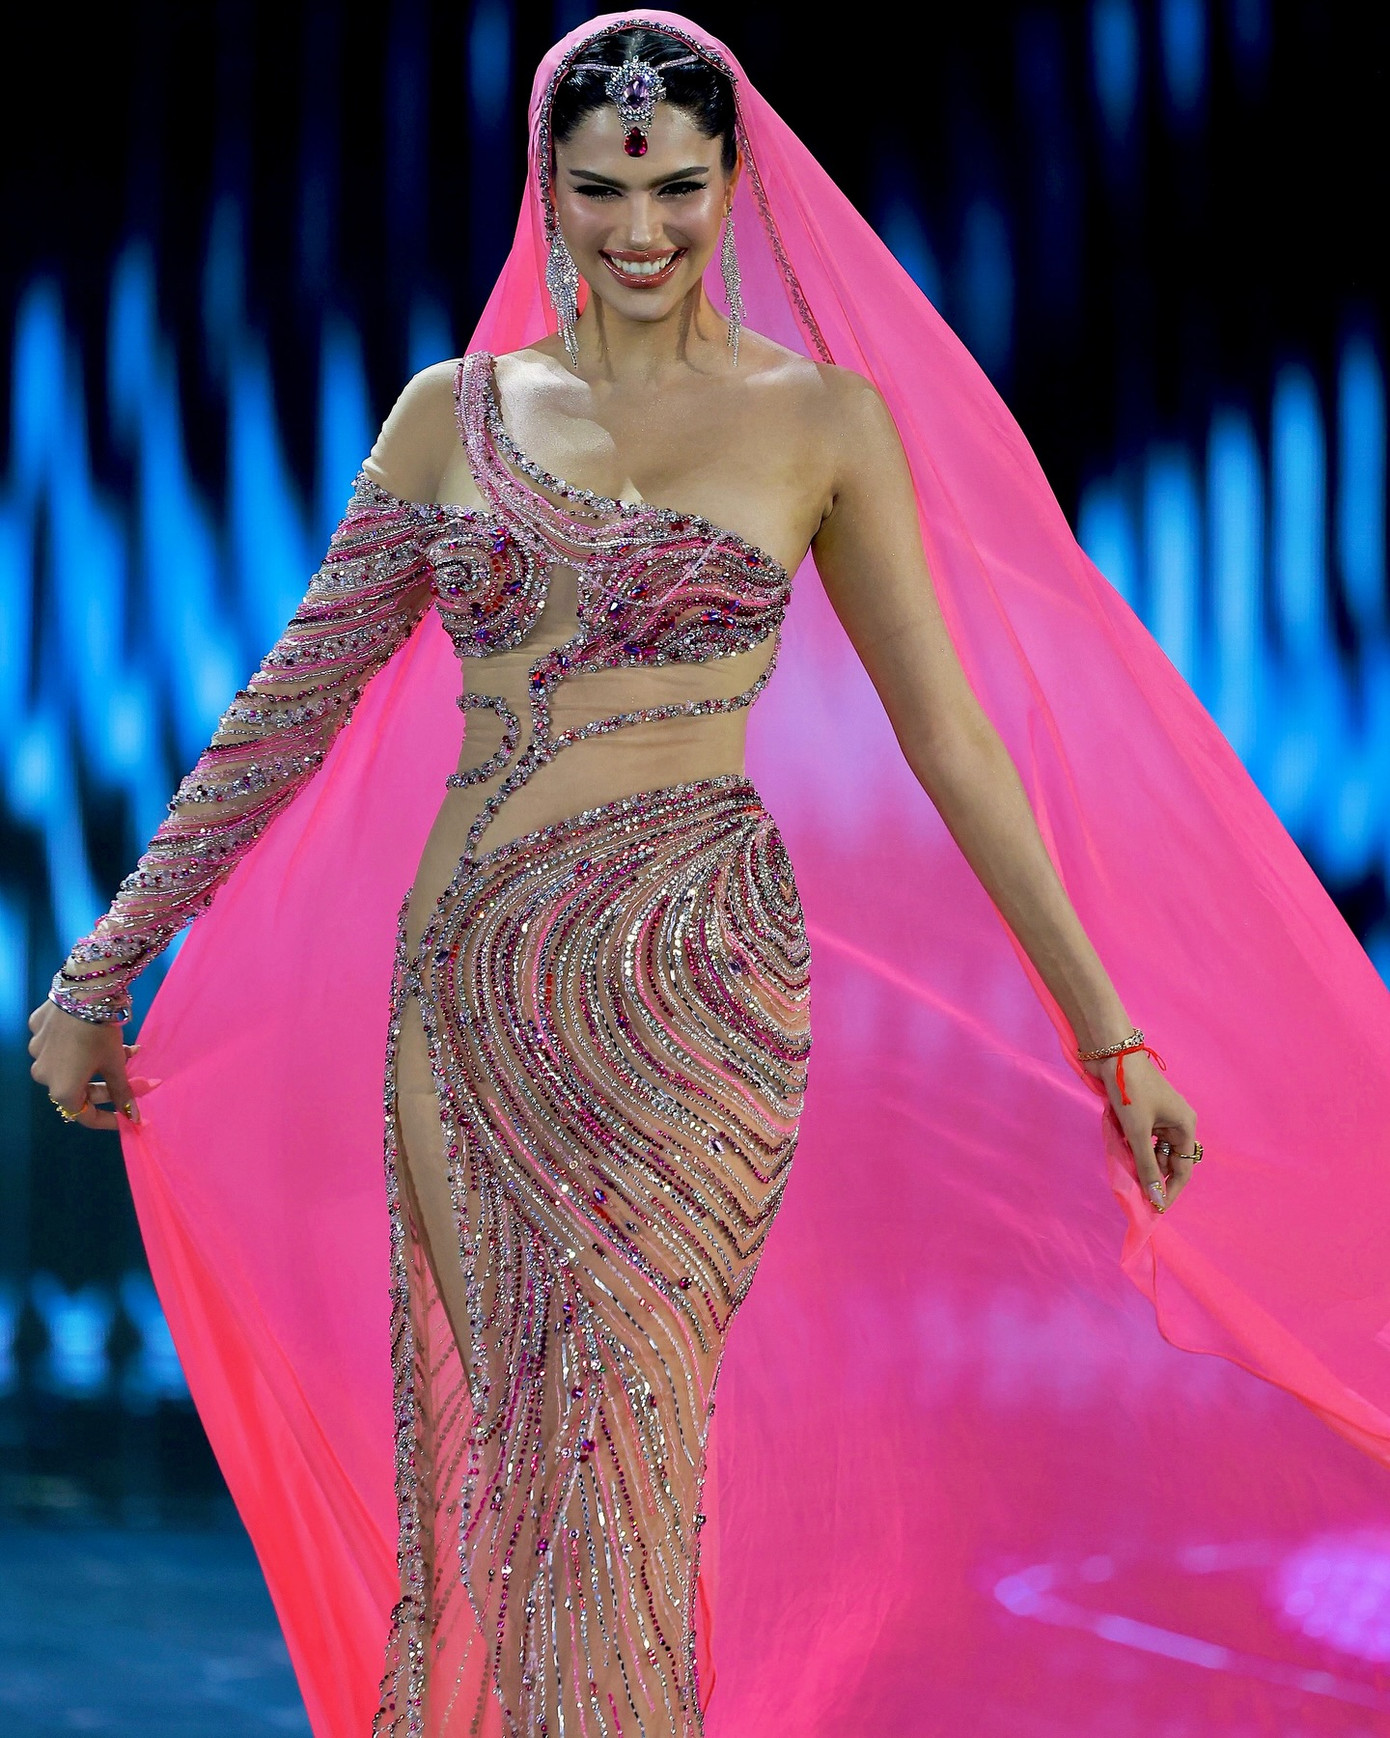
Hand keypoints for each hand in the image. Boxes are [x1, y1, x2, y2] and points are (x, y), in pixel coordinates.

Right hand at [28, 999, 140, 1130]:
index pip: (86, 1116)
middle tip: (133, 1076)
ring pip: (70, 1065)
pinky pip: (59, 1043)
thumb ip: (123, 1092)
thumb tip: (132, 1117)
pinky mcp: (37, 1029)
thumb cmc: (101, 1035)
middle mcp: (43, 1074)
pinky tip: (97, 1030)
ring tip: (126, 1049)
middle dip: (108, 1086)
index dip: (108, 1119)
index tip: (127, 1117)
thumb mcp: (115, 1064)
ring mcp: (37, 1050)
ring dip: (97, 1063)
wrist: (83, 992)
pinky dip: (79, 1043)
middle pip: (79, 1089)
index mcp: (62, 1089)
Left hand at [1083, 1048, 1198, 1211]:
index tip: (1155, 1209)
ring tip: (1125, 1173)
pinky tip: (1121, 1152)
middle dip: (1153, 1176)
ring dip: (1140, 1161)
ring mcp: (1160, 1117)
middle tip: (1135, 1195)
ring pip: (1153, 1150)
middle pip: (1168, 1161)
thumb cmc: (1130, 1091)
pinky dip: (1132, 1147)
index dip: (1170, 1191)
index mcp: (1185, 1126)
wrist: (1112, 1054)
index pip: (1182, 1169)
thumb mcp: (1139, 1132)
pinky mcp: (1143, 1112)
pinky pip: (1142, 1138)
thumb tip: (1156, 1199)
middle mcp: (1177, 1123)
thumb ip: (1147, 1166)